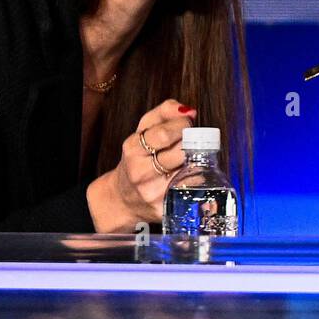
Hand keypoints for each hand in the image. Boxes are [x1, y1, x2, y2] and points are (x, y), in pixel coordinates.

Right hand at [86, 98, 195, 232]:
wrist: (122, 198)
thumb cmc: (137, 158)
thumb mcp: (143, 130)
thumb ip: (164, 112)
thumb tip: (189, 110)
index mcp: (133, 149)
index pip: (164, 134)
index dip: (183, 125)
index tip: (188, 123)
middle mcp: (140, 172)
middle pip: (179, 152)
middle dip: (191, 143)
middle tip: (193, 140)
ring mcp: (152, 192)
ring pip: (188, 170)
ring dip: (195, 160)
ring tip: (190, 157)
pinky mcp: (164, 207)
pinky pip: (190, 188)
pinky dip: (196, 179)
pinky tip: (190, 174)